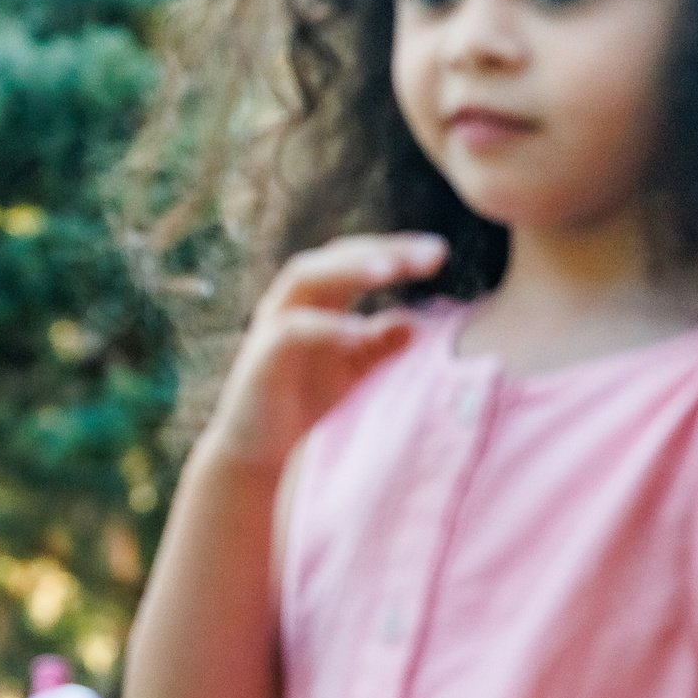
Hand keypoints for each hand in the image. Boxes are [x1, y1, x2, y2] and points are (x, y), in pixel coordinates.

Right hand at [200, 234, 446, 473]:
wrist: (258, 447)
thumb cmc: (302, 400)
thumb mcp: (352, 369)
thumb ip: (379, 344)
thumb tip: (416, 323)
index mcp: (314, 300)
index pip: (354, 258)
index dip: (395, 249)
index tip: (439, 253)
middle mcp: (289, 302)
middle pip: (333, 257)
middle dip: (382, 251)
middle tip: (430, 255)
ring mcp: (271, 324)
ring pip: (305, 278)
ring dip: (348, 270)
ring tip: (390, 270)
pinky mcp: (260, 355)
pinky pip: (293, 329)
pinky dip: (327, 326)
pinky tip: (360, 332)